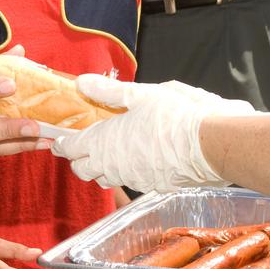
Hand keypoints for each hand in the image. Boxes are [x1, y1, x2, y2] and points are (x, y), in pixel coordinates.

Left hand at [48, 74, 254, 192]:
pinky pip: (129, 181)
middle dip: (78, 158)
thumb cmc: (175, 116)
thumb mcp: (139, 94)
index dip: (62, 143)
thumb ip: (107, 91)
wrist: (211, 145)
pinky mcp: (152, 186)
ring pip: (105, 178)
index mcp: (103, 142)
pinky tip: (135, 158)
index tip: (58, 138)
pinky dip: (124, 171)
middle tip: (82, 144)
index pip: (71, 149)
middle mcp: (113, 166)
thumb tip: (82, 83)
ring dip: (100, 167)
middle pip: (82, 170)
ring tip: (107, 151)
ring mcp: (132, 179)